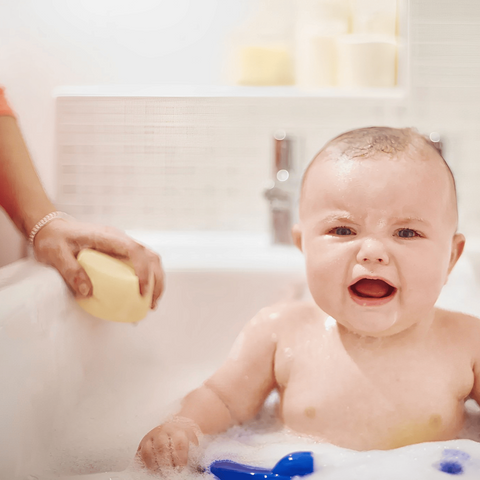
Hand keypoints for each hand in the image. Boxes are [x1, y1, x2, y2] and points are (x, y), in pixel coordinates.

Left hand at [33, 218, 164, 307]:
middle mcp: (120, 239)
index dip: (143, 270)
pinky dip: (147, 279)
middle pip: (150, 255)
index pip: (135, 250)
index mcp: (108, 236)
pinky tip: (142, 295)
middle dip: (156, 280)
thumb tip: (88, 292)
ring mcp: (122, 245)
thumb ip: (71, 271)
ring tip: (151, 303)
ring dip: (155, 280)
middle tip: (152, 303)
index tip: (141, 291)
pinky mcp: (120, 252)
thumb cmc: (54, 239)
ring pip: (150, 259)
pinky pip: (141, 264)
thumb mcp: (56, 255)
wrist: (52, 228)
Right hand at [136, 417, 200, 471]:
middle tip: (168, 474)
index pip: (179, 444)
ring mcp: (151, 436)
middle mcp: (163, 431)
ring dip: (152, 465)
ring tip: (158, 473)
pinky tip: (148, 470)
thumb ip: (191, 455)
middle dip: (165, 464)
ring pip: (147, 450)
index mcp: (178, 430)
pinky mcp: (143, 442)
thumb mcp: (192, 443)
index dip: (180, 459)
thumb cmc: (185, 438)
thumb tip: (192, 471)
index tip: (181, 469)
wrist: (178, 425)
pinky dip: (142, 464)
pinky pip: (139, 454)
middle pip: (162, 447)